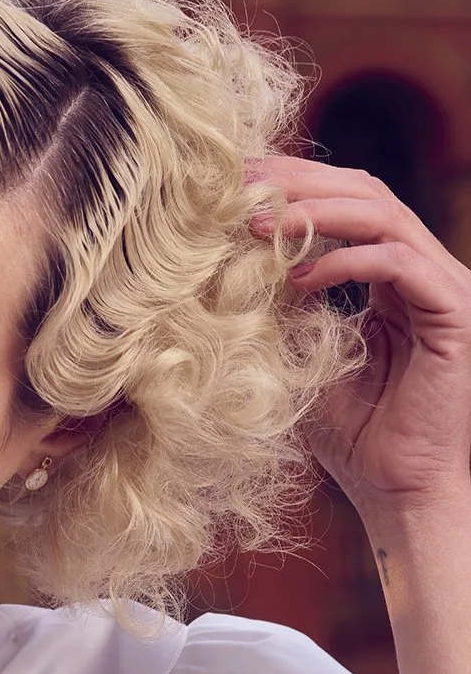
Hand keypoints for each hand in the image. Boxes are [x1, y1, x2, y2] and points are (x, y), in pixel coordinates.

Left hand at [250, 157, 470, 514]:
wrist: (397, 492)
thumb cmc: (351, 438)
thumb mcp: (299, 358)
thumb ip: (278, 309)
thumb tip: (226, 261)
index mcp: (392, 277)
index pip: (347, 203)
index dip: (292, 185)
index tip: (232, 186)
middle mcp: (423, 272)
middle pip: (366, 191)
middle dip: (299, 181)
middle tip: (239, 186)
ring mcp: (444, 288)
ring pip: (384, 213)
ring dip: (315, 211)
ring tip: (257, 224)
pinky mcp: (454, 314)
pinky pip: (399, 262)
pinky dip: (346, 260)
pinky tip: (298, 280)